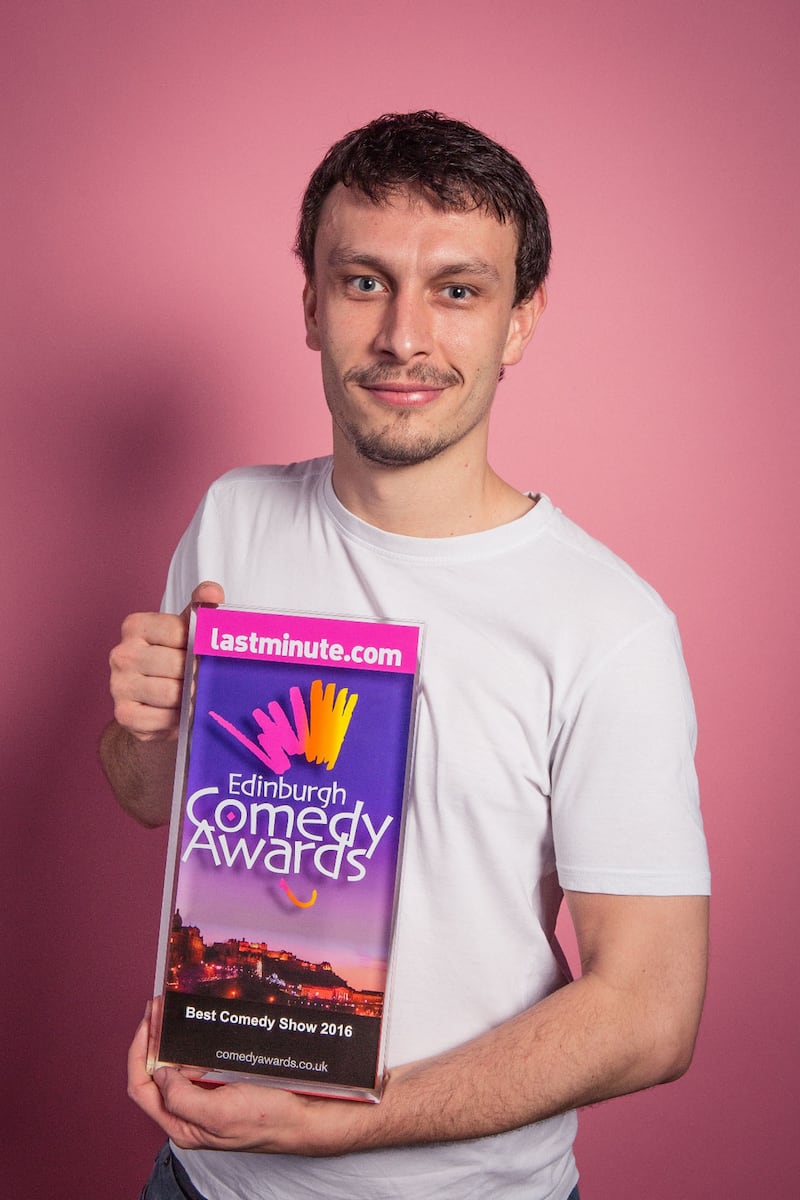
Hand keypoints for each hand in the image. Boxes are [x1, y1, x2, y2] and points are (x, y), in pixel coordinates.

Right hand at [109, 581, 223, 740]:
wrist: (156, 706)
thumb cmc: (176, 662)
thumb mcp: (189, 632)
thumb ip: (202, 609)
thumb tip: (211, 590)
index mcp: (136, 626)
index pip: (179, 633)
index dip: (198, 647)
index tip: (202, 653)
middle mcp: (122, 653)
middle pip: (176, 665)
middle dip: (196, 675)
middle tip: (203, 679)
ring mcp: (118, 684)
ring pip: (171, 693)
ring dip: (188, 698)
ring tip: (192, 695)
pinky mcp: (123, 714)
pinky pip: (162, 719)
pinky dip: (177, 719)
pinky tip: (178, 712)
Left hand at [127, 1008, 363, 1155]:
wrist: (304, 1116)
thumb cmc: (268, 1119)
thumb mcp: (220, 1113)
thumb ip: (182, 1097)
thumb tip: (161, 1072)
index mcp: (182, 1125)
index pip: (142, 1088)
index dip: (139, 1053)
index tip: (147, 1023)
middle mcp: (188, 1113)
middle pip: (154, 1074)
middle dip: (150, 1039)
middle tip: (155, 1007)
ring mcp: (203, 1099)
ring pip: (173, 1065)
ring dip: (167, 1038)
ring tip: (166, 1011)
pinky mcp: (219, 1085)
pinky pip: (194, 1062)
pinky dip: (187, 1042)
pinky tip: (189, 1027)